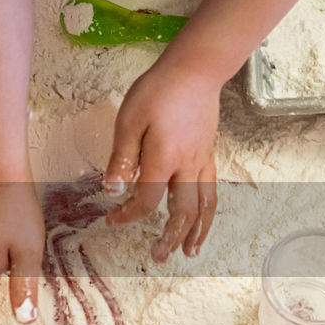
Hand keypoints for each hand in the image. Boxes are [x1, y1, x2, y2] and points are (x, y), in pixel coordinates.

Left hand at [104, 61, 219, 260]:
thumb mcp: (129, 120)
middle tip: (158, 255)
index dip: (129, 215)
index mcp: (164, 159)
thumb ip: (121, 157)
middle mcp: (187, 166)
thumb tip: (112, 189)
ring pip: (205, 205)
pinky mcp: (208, 154)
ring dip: (198, 231)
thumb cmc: (159, 90)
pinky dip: (209, 211)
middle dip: (170, 237)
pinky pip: (212, 190)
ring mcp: (202, 161)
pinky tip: (203, 219)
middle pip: (183, 212)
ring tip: (190, 251)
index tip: (112, 219)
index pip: (147, 200)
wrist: (195, 69)